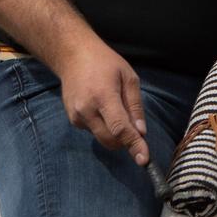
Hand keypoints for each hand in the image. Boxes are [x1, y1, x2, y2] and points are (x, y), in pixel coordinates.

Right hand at [56, 43, 149, 165]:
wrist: (73, 56)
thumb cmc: (105, 63)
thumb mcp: (129, 78)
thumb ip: (135, 106)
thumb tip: (141, 132)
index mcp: (103, 96)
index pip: (120, 129)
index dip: (133, 145)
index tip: (143, 160)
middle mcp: (86, 109)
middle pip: (111, 140)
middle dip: (126, 141)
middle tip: (136, 127)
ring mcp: (76, 116)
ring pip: (103, 138)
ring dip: (114, 132)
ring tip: (114, 105)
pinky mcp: (72, 120)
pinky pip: (94, 131)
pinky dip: (103, 126)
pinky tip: (101, 106)